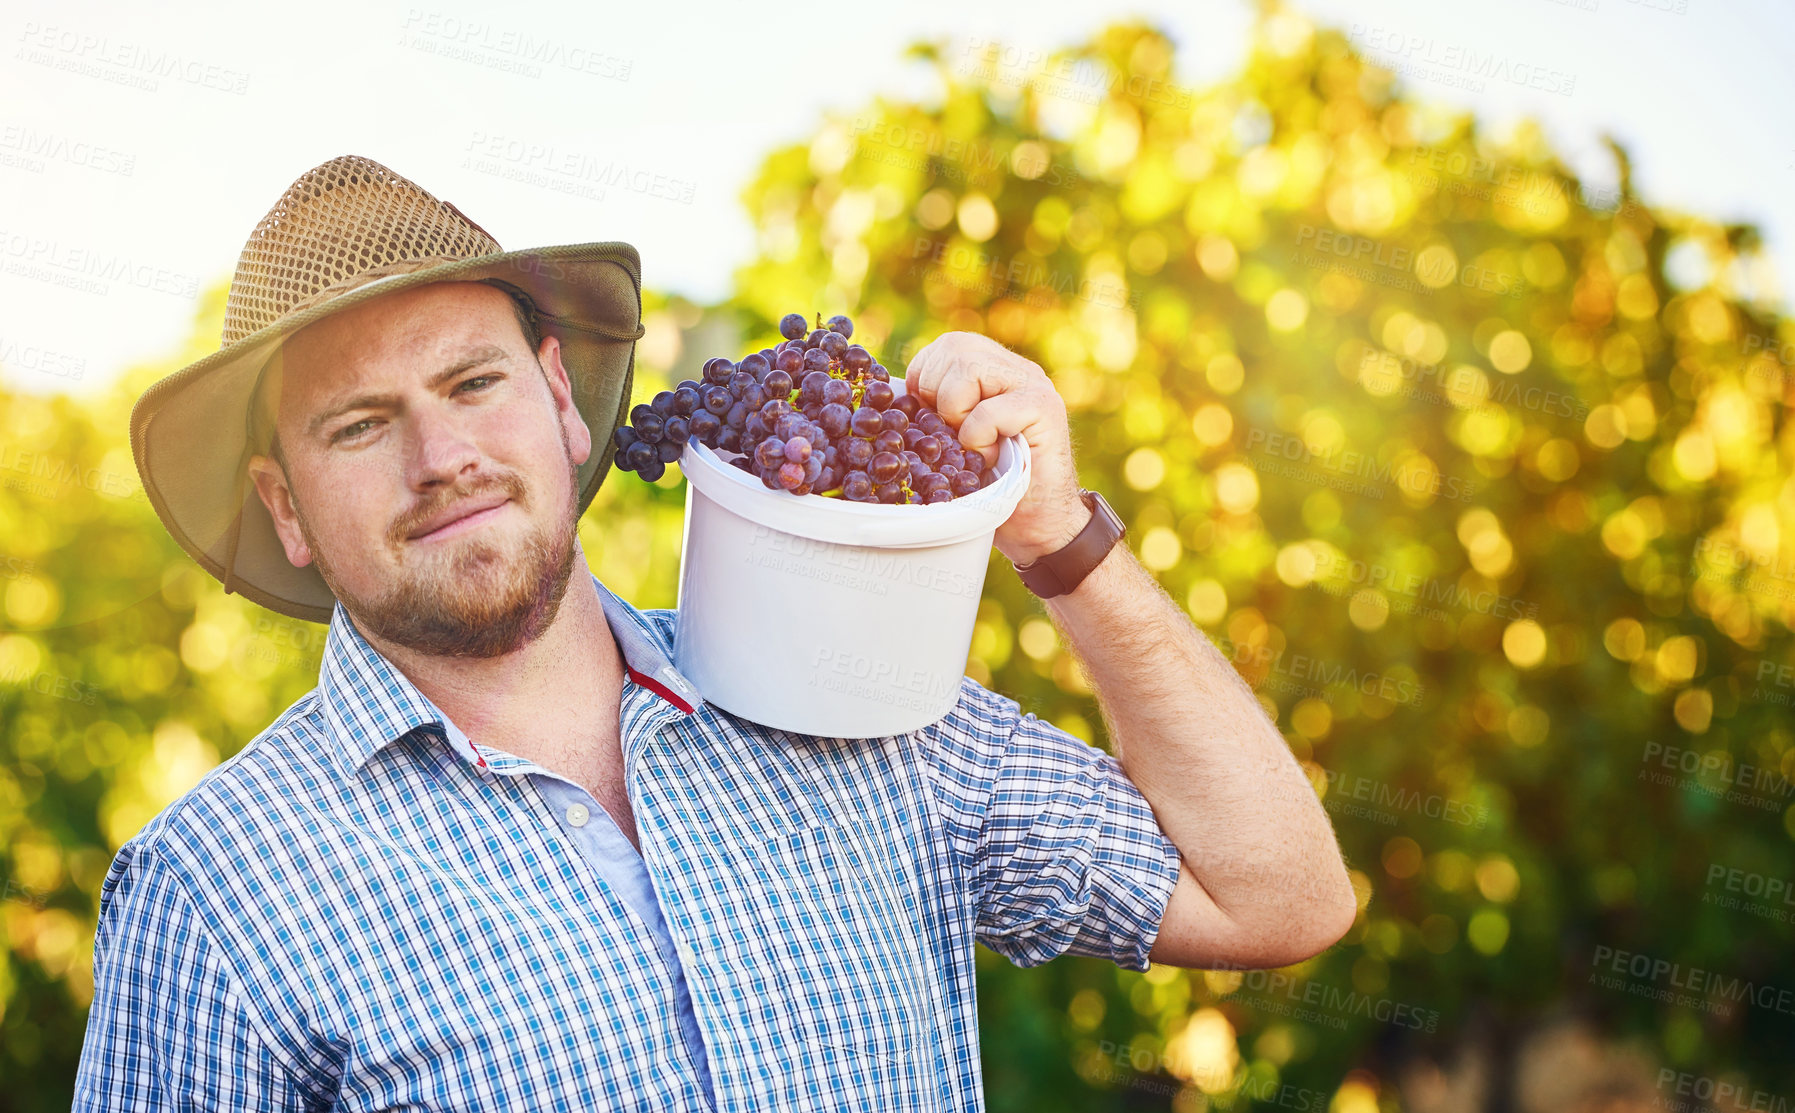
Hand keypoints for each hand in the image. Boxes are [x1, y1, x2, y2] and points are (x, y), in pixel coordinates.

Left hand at [905, 332, 1091, 564]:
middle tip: (954, 435)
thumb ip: (936, 409)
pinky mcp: (1045, 408)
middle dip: (936, 394)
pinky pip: (987, 411)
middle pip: (953, 347)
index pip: (945, 347)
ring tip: (974, 444)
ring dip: (957, 413)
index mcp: (994, 369)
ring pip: (967, 368)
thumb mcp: (952, 440)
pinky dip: (977, 438)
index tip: (934, 421)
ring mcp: (1033, 384)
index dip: (925, 381)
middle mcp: (1015, 369)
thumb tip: (895, 395)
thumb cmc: (990, 487)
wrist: (1039, 526)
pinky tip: (993, 458)